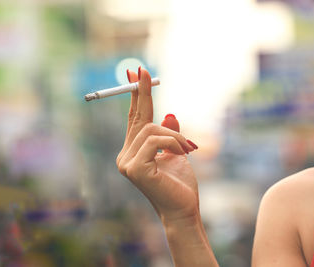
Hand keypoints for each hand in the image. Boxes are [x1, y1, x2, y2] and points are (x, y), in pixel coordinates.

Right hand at [116, 67, 198, 222]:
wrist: (183, 210)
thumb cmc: (180, 185)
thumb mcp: (177, 153)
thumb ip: (170, 135)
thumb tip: (170, 115)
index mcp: (133, 153)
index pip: (134, 120)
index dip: (136, 98)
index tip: (137, 75)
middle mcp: (125, 156)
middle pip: (136, 118)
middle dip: (142, 93)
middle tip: (143, 71)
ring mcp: (126, 163)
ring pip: (151, 129)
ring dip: (175, 135)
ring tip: (189, 148)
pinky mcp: (133, 168)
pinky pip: (156, 140)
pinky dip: (174, 143)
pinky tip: (184, 153)